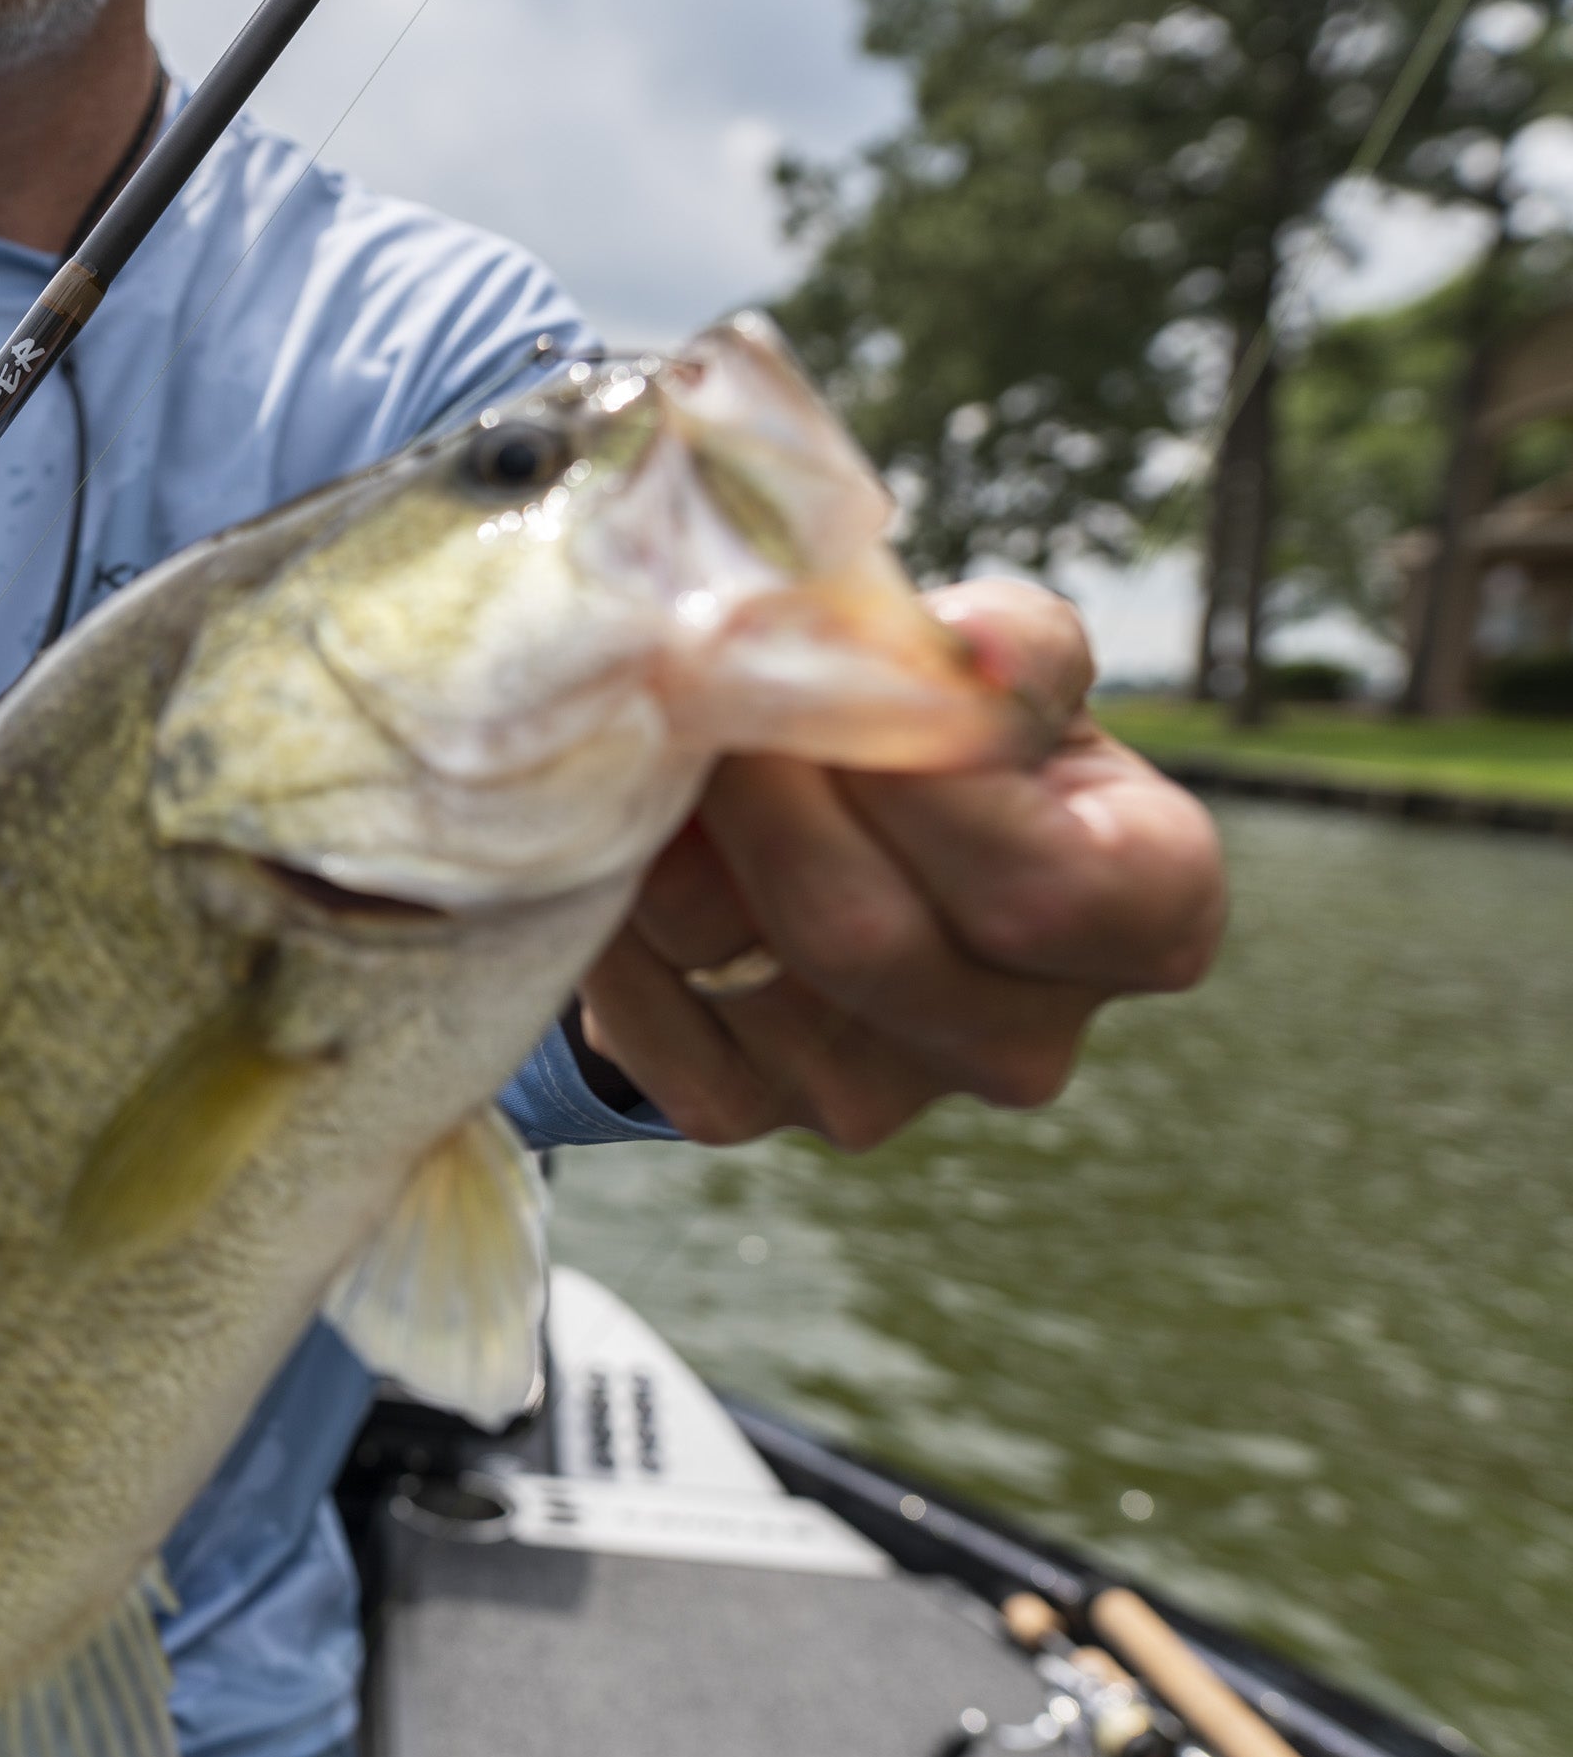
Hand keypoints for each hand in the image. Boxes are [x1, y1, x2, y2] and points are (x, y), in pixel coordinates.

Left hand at [578, 580, 1224, 1148]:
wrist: (847, 836)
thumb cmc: (958, 739)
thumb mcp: (1017, 664)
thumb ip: (1008, 648)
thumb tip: (967, 651)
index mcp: (1144, 921)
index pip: (1041, 887)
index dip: (919, 781)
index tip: (829, 668)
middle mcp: (1022, 1043)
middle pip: (862, 932)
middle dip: (761, 788)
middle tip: (697, 676)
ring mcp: (874, 1097)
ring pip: (726, 949)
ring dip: (666, 824)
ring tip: (660, 729)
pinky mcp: (739, 1107)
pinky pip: (640, 1006)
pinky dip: (611, 897)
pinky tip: (631, 825)